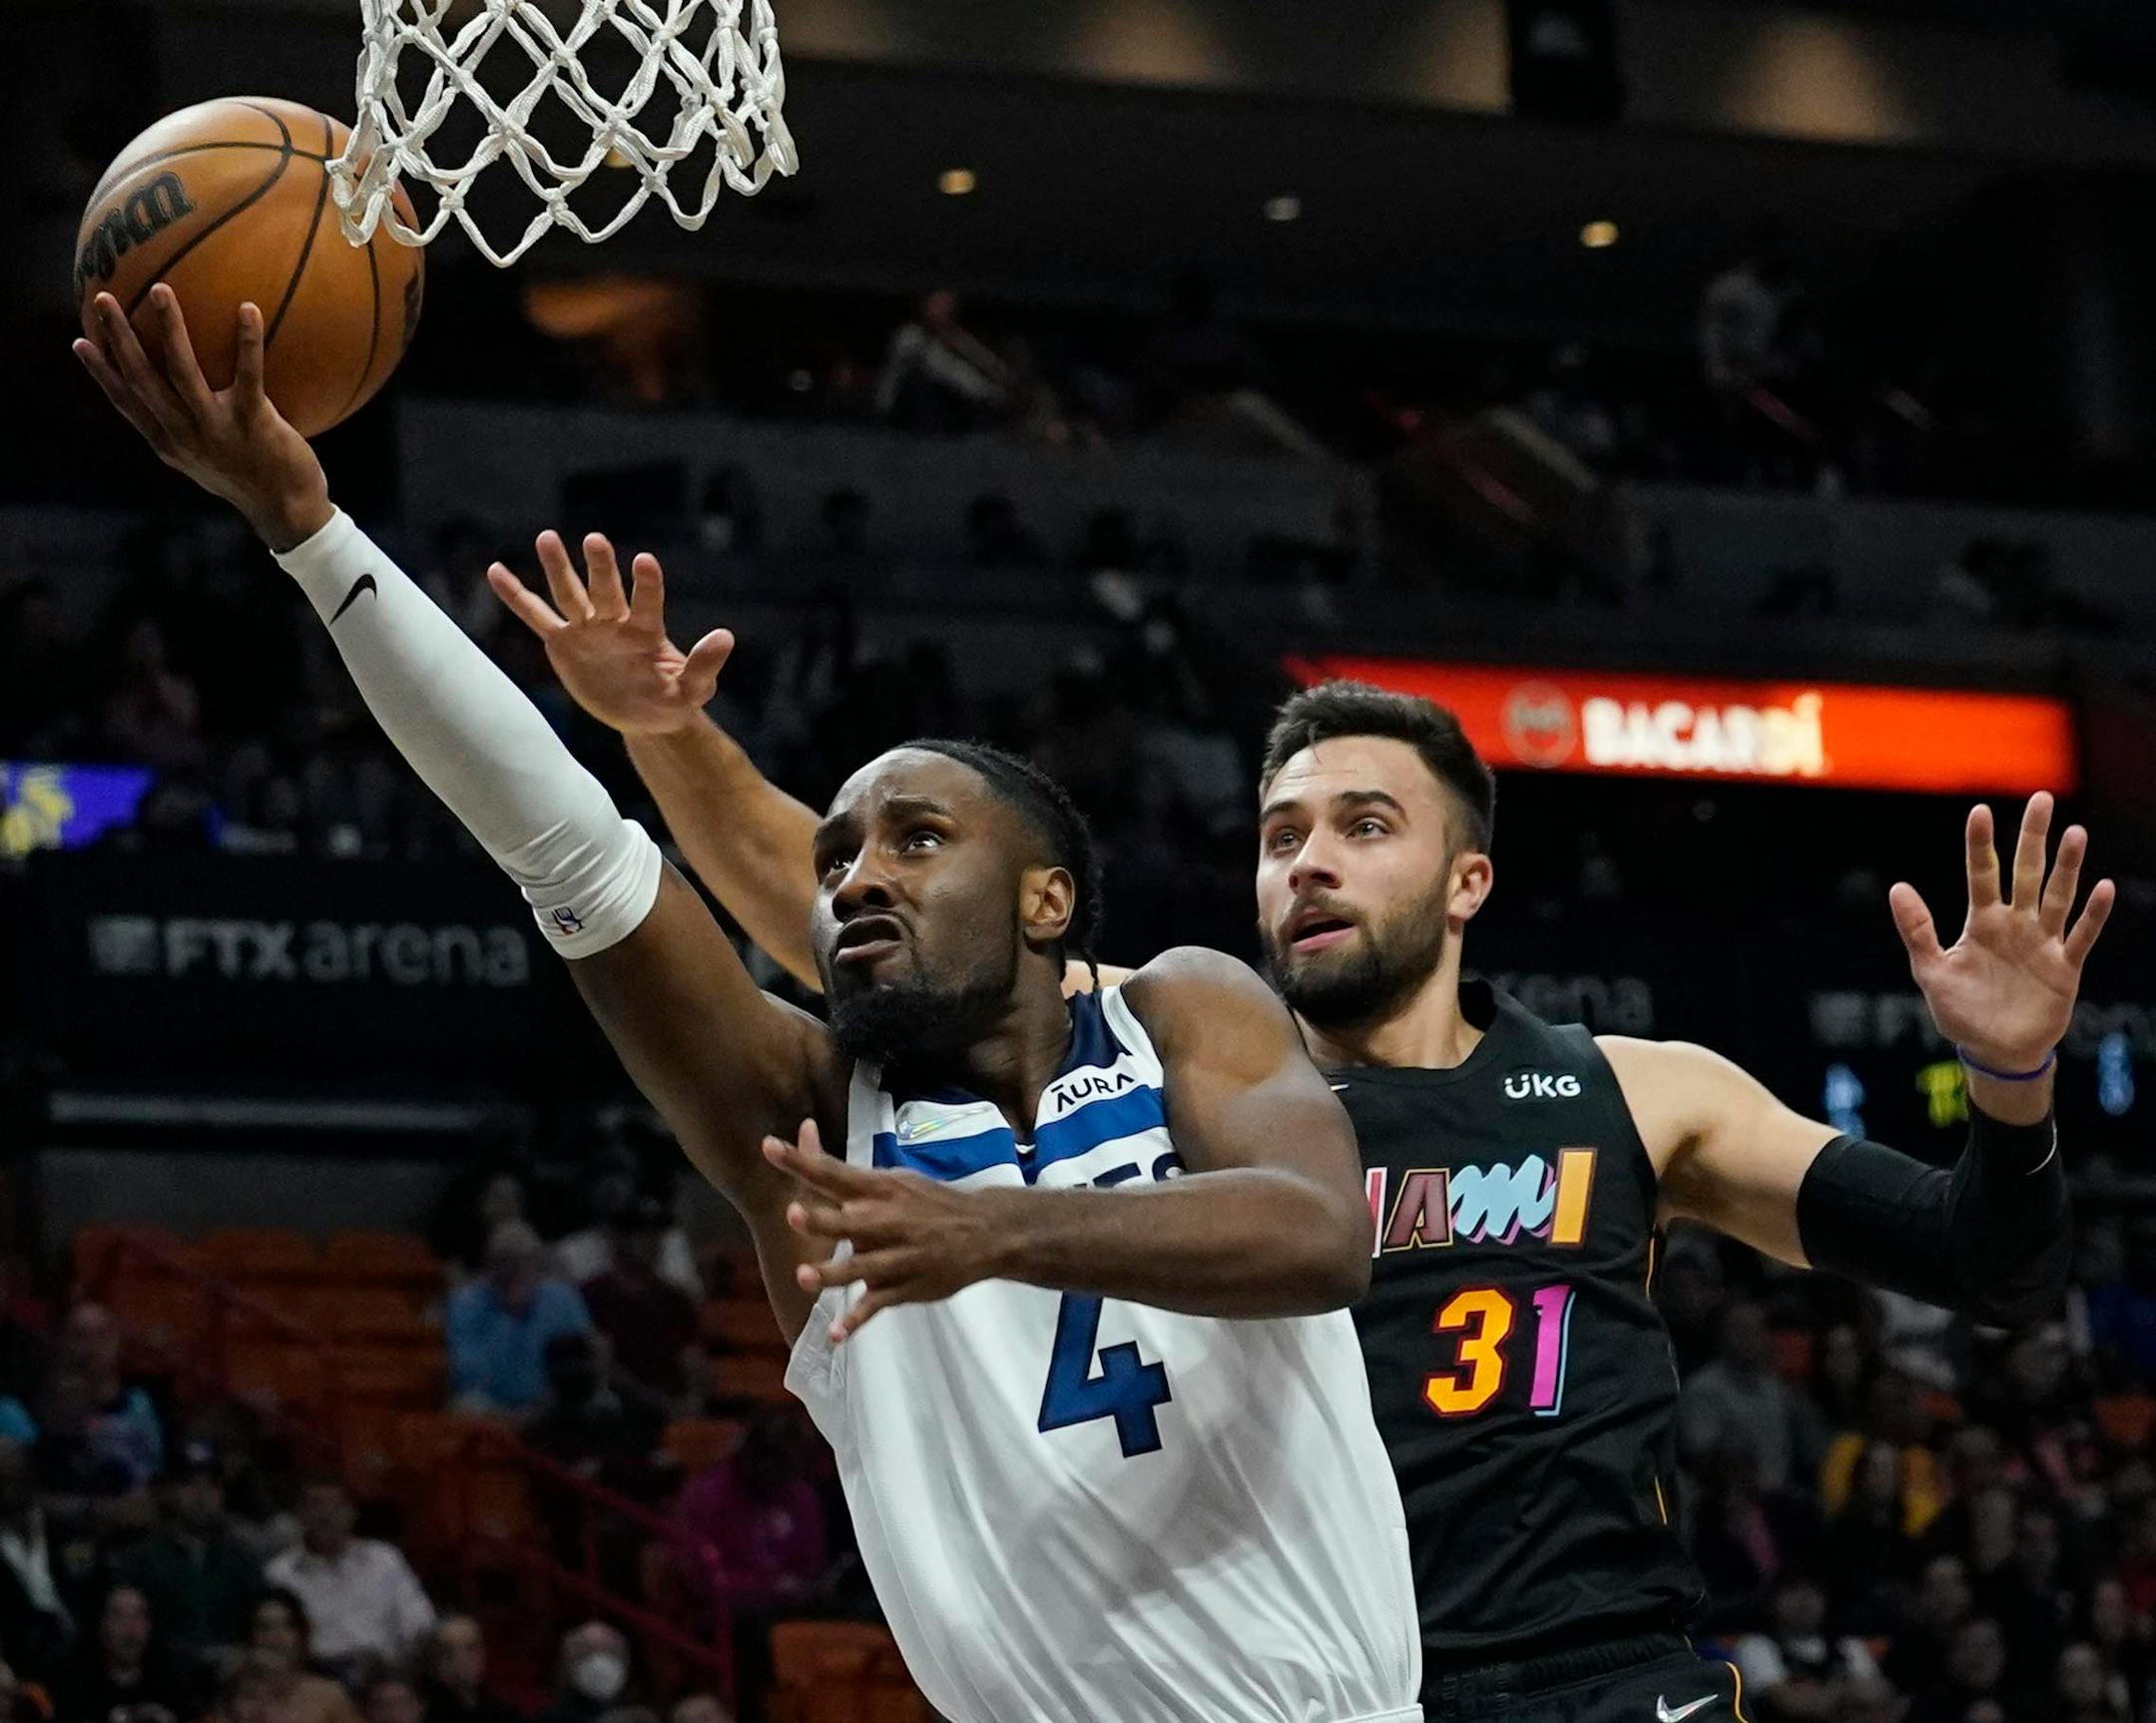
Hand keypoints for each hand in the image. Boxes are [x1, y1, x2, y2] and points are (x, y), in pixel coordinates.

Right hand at [72, 287, 330, 549]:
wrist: (289, 514)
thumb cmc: (252, 480)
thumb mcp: (209, 458)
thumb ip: (190, 428)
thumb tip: (184, 396)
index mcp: (169, 443)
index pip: (125, 402)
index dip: (100, 372)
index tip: (80, 340)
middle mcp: (184, 435)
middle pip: (141, 379)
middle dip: (119, 337)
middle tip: (104, 298)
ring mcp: (216, 429)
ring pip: (182, 371)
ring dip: (169, 327)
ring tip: (161, 289)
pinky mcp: (252, 423)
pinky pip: (248, 375)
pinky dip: (247, 341)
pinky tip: (248, 308)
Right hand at [488, 532, 734, 735]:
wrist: (645, 715)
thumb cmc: (672, 699)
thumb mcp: (692, 690)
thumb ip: (705, 666)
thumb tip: (726, 636)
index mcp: (646, 631)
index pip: (647, 601)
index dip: (646, 583)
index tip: (644, 561)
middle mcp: (614, 622)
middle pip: (604, 591)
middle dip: (600, 568)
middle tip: (595, 540)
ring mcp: (587, 630)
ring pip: (569, 594)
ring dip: (557, 567)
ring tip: (547, 537)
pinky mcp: (563, 644)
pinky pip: (536, 617)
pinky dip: (516, 596)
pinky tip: (496, 571)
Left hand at [765, 1119, 1009, 1341]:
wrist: (984, 1231)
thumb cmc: (929, 1203)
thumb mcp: (895, 1182)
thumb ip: (849, 1176)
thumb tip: (808, 1146)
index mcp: (880, 1190)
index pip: (833, 1173)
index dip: (800, 1161)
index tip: (768, 1147)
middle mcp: (886, 1221)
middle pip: (848, 1221)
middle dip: (822, 1219)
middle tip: (793, 1214)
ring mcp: (896, 1257)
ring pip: (860, 1267)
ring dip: (832, 1272)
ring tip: (804, 1277)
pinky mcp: (904, 1288)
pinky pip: (876, 1306)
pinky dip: (856, 1321)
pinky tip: (834, 1335)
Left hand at [1890, 792, 2114, 1072]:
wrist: (1995, 1051)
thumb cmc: (1961, 1011)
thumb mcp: (1931, 970)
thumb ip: (1917, 930)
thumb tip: (1897, 887)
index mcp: (1982, 922)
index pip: (1980, 874)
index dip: (1980, 844)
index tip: (1979, 810)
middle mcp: (2015, 925)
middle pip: (2026, 873)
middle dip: (2032, 837)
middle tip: (2041, 799)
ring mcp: (2042, 943)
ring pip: (2058, 897)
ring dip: (2067, 867)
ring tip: (2075, 832)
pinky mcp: (2064, 968)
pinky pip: (2080, 936)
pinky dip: (2091, 915)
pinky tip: (2102, 888)